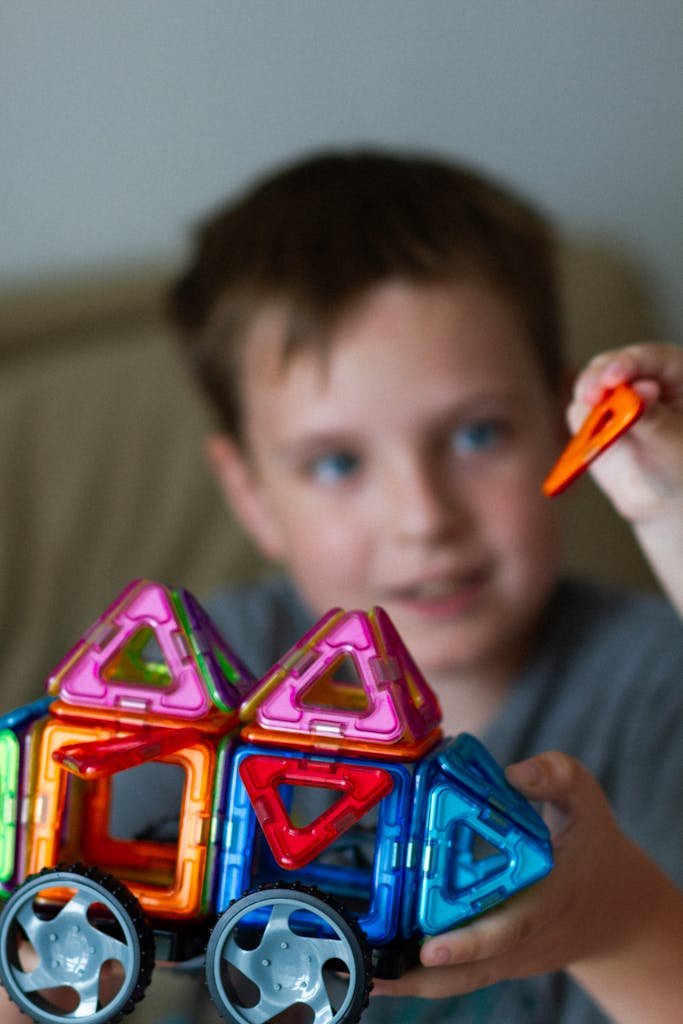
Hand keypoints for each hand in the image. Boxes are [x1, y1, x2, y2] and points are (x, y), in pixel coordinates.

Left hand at [373, 752, 676, 1009]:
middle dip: (415, 973)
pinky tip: (374, 964)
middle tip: (367, 966)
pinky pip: (453, 975)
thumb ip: (556, 776)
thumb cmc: (592, 848)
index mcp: (546, 899)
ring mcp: (506, 956)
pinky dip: (415, 974)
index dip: (470, 942)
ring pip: (453, 981)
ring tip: (353, 968)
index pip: (508, 929)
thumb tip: (513, 774)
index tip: (431, 946)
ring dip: (406, 981)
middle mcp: (523, 937)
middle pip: (467, 970)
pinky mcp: (493, 960)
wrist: (616, 908)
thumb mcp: (586, 799)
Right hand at [567, 342, 682, 522]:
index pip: (650, 358)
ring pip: (589, 384)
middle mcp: (639, 376)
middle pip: (610, 364)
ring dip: (586, 399)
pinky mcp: (592, 416)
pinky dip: (581, 424)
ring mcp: (612, 395)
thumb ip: (653, 417)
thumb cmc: (680, 461)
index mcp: (672, 372)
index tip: (614, 380)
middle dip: (597, 379)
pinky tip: (588, 439)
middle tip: (593, 398)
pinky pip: (579, 414)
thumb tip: (640, 391)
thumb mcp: (673, 441)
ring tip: (593, 420)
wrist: (662, 494)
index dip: (629, 364)